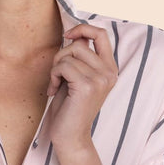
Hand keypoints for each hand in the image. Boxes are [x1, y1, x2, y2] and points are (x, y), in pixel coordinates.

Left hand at [47, 23, 117, 150]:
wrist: (70, 136)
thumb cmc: (70, 107)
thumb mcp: (77, 76)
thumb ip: (80, 57)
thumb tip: (74, 34)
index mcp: (110, 69)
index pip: (101, 34)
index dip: (82, 28)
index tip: (68, 36)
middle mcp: (109, 73)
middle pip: (79, 44)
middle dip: (61, 56)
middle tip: (57, 74)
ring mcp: (100, 79)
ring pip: (69, 54)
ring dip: (55, 68)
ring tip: (56, 84)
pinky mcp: (87, 86)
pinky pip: (63, 66)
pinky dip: (53, 76)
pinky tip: (53, 90)